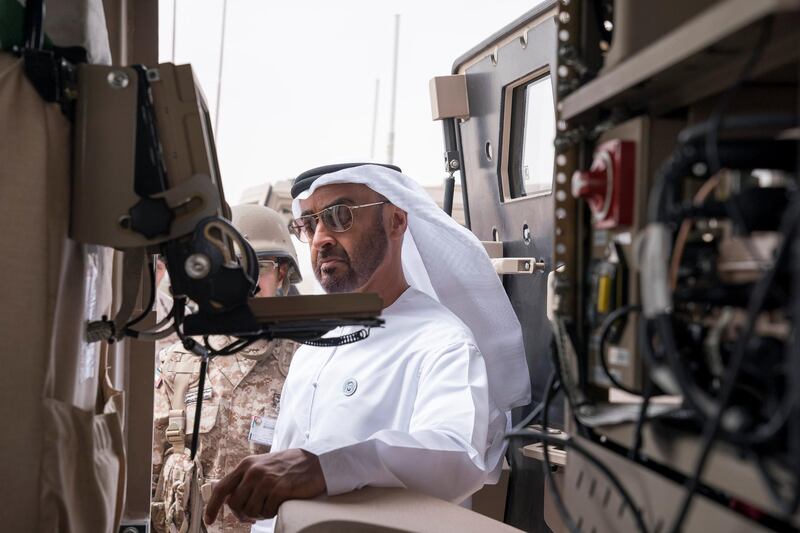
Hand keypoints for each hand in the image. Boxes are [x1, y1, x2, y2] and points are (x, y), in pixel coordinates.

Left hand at [204, 449, 326, 524]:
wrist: (315, 462)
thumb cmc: (288, 466)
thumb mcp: (262, 466)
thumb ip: (245, 480)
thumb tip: (229, 501)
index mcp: (246, 464)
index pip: (221, 488)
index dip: (212, 507)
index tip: (209, 520)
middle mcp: (253, 471)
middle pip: (235, 504)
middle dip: (243, 514)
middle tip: (254, 515)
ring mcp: (266, 480)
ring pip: (250, 511)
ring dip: (259, 513)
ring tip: (270, 505)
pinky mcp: (279, 490)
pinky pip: (266, 512)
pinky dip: (271, 513)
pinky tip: (279, 504)